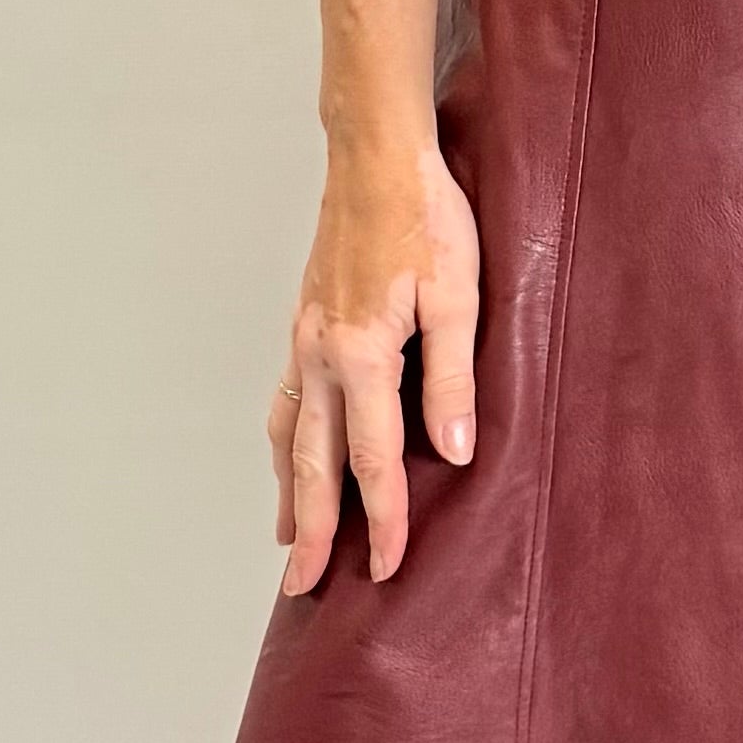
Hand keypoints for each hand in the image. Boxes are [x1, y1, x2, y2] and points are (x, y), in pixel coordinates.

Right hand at [267, 136, 481, 590]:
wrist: (375, 154)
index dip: (383, 519)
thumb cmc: (426, 215)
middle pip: (313, 463)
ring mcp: (304, 338)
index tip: (387, 568)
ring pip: (288, 434)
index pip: (374, 459)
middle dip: (312, 531)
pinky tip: (289, 457)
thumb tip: (456, 454)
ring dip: (287, 492)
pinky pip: (286, 399)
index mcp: (362, 352)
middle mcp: (320, 353)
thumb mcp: (458, 296)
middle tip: (304, 588)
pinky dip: (284, 443)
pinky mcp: (305, 321)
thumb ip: (454, 379)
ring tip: (286, 540)